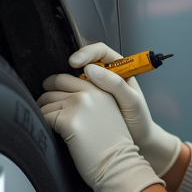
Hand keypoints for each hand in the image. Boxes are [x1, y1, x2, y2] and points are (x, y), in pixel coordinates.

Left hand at [38, 66, 162, 191]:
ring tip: (49, 125)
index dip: (54, 85)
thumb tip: (61, 95)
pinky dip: (43, 125)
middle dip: (45, 97)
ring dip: (43, 113)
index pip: (67, 77)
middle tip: (43, 110)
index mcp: (100, 89)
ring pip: (46, 102)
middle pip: (53, 85)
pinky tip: (52, 133)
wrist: (119, 165)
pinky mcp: (68, 120)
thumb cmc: (112, 146)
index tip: (49, 94)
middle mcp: (90, 92)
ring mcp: (78, 105)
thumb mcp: (107, 113)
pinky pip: (44, 116)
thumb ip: (90, 100)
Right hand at [42, 42, 182, 176]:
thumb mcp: (132, 101)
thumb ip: (115, 84)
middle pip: (83, 62)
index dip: (85, 53)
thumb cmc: (139, 120)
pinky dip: (65, 95)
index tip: (74, 63)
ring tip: (52, 88)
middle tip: (57, 77)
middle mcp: (106, 75)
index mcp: (119, 68)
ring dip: (63, 81)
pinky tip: (59, 101)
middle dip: (67, 67)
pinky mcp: (88, 101)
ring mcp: (96, 88)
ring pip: (76, 77)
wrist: (139, 140)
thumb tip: (90, 69)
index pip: (99, 51)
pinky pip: (74, 92)